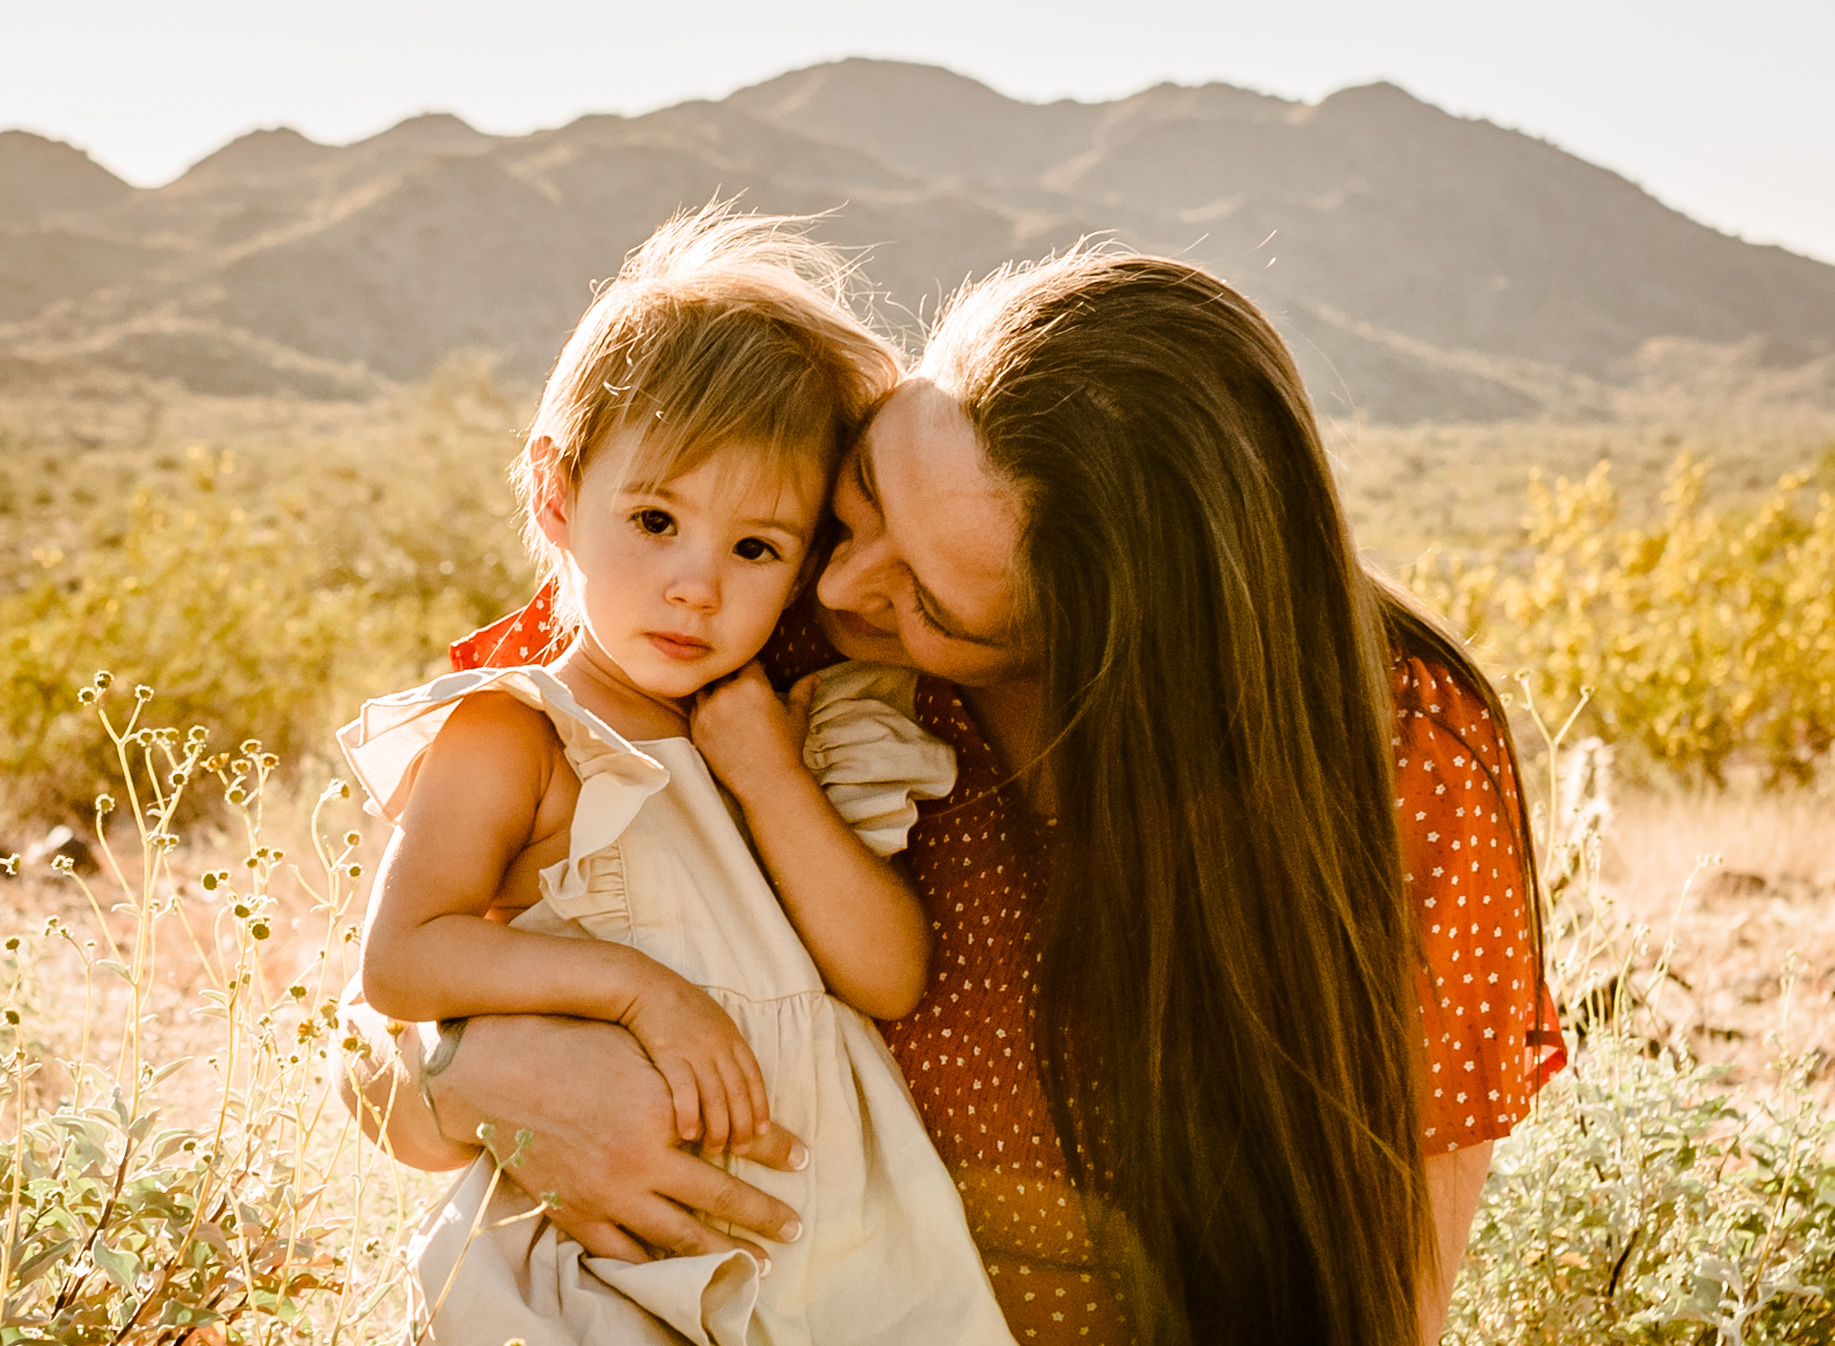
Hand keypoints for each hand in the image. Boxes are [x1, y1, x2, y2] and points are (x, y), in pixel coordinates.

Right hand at [424, 1014, 805, 1265]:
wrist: (495, 1071)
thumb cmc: (576, 1048)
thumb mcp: (643, 1054)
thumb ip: (692, 1084)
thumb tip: (738, 1105)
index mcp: (662, 1116)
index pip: (736, 1140)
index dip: (774, 1150)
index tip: (803, 1162)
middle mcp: (638, 1163)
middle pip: (716, 1201)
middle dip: (761, 1218)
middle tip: (793, 1228)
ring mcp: (605, 1196)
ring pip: (677, 1238)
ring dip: (720, 1253)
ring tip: (753, 1264)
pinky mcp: (574, 1214)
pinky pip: (624, 1254)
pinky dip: (656, 1266)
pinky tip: (680, 1271)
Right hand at [622, 961, 770, 1152]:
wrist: (644, 986)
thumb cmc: (677, 1007)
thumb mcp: (712, 1021)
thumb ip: (725, 1048)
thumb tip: (735, 1076)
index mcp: (732, 1037)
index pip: (754, 1078)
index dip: (759, 1107)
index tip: (762, 1132)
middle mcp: (719, 1045)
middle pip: (738, 1092)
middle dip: (742, 1125)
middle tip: (740, 1150)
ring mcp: (695, 1050)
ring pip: (715, 1096)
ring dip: (718, 1126)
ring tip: (714, 1149)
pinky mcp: (669, 1054)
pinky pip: (684, 1089)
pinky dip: (690, 1113)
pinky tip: (688, 1133)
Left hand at [690, 663, 817, 803]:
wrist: (767, 784)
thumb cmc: (786, 749)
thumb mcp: (797, 716)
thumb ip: (803, 691)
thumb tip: (816, 677)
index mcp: (752, 684)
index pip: (745, 660)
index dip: (750, 665)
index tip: (753, 671)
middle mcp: (726, 693)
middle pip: (722, 671)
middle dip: (731, 675)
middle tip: (740, 686)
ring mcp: (707, 711)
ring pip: (705, 687)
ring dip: (714, 689)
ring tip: (727, 700)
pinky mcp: (696, 729)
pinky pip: (695, 709)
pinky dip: (704, 709)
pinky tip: (717, 716)